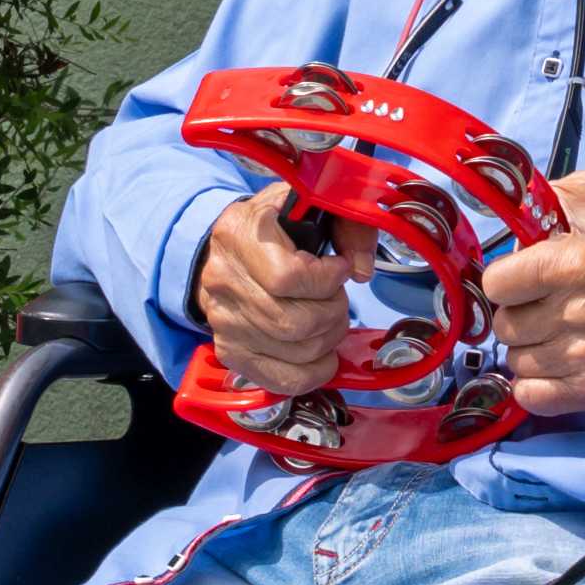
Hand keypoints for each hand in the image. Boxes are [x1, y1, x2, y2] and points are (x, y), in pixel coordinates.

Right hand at [193, 183, 372, 397]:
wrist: (228, 252)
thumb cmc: (274, 229)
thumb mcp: (308, 205)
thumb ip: (347, 222)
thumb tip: (362, 269)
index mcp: (238, 234)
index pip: (288, 277)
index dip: (327, 280)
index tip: (340, 268)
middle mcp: (222, 280)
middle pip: (294, 322)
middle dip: (334, 313)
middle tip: (337, 298)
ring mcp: (223, 321)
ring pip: (295, 351)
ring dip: (329, 338)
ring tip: (331, 318)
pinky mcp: (230, 351)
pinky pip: (282, 379)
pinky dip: (315, 372)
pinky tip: (324, 354)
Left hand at [483, 172, 584, 419]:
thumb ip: (546, 195)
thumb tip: (507, 210)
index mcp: (576, 263)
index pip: (495, 284)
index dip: (506, 278)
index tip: (524, 277)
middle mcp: (581, 313)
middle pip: (503, 325)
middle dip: (517, 310)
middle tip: (544, 303)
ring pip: (515, 360)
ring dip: (529, 345)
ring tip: (555, 329)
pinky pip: (532, 397)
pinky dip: (534, 383)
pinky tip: (552, 361)